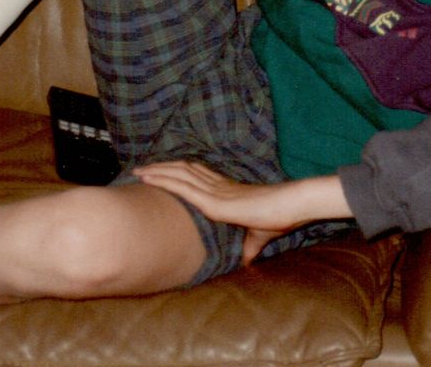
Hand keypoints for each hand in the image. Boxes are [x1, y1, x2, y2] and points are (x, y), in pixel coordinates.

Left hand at [133, 161, 350, 264]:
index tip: (161, 172)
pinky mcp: (215, 201)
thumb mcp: (259, 236)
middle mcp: (217, 186)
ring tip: (139, 172)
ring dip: (158, 172)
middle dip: (161, 169)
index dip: (177, 172)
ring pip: (179, 174)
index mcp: (226, 191)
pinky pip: (184, 187)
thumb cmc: (279, 217)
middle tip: (141, 169)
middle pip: (183, 171)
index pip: (196, 176)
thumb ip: (250, 247)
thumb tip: (246, 263)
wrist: (291, 206)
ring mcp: (215, 191)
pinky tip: (151, 179)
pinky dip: (165, 181)